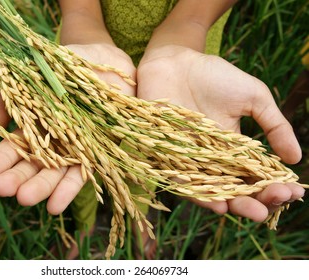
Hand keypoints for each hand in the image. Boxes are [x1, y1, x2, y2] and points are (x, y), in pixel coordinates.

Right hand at [0, 43, 135, 213]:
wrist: (104, 60)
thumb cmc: (67, 65)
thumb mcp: (34, 73)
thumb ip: (11, 96)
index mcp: (36, 124)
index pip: (15, 147)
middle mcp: (54, 140)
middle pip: (33, 164)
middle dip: (17, 177)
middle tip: (2, 189)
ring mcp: (75, 147)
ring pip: (55, 172)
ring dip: (40, 187)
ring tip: (24, 199)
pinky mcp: (98, 151)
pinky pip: (83, 173)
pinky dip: (69, 189)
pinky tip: (55, 205)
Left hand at [137, 45, 304, 221]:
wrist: (175, 62)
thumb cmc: (214, 76)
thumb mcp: (253, 97)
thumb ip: (274, 125)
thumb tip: (295, 158)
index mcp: (234, 149)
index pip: (255, 176)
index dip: (273, 187)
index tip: (293, 191)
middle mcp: (211, 160)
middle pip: (234, 190)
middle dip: (254, 201)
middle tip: (270, 206)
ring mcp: (189, 160)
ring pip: (210, 191)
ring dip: (231, 204)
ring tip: (250, 211)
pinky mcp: (165, 156)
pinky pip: (180, 180)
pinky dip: (197, 193)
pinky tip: (216, 204)